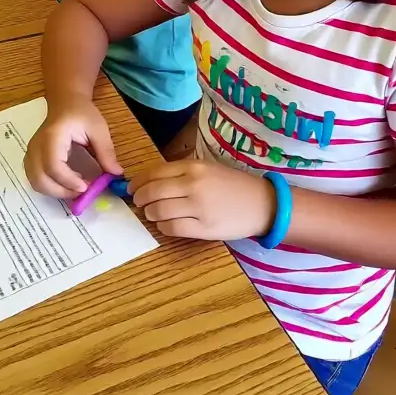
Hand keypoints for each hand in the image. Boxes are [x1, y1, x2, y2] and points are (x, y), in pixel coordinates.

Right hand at [24, 96, 121, 198]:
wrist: (65, 103)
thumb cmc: (81, 113)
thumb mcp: (98, 129)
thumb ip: (106, 152)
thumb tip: (116, 173)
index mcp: (53, 136)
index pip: (54, 165)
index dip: (68, 181)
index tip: (86, 187)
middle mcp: (36, 146)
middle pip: (40, 179)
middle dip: (62, 192)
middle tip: (83, 192)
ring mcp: (31, 153)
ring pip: (35, 182)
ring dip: (55, 192)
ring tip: (75, 189)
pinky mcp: (32, 158)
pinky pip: (35, 179)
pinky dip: (49, 187)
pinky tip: (66, 184)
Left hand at [129, 160, 276, 240]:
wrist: (263, 204)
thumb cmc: (234, 185)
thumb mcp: (209, 169)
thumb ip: (183, 173)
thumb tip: (151, 181)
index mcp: (194, 167)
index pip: (155, 172)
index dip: (138, 181)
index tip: (132, 188)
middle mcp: (194, 184)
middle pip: (152, 192)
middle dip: (140, 199)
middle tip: (139, 203)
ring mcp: (198, 207)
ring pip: (159, 211)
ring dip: (150, 214)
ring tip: (153, 214)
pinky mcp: (204, 228)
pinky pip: (172, 228)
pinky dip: (163, 227)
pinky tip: (166, 224)